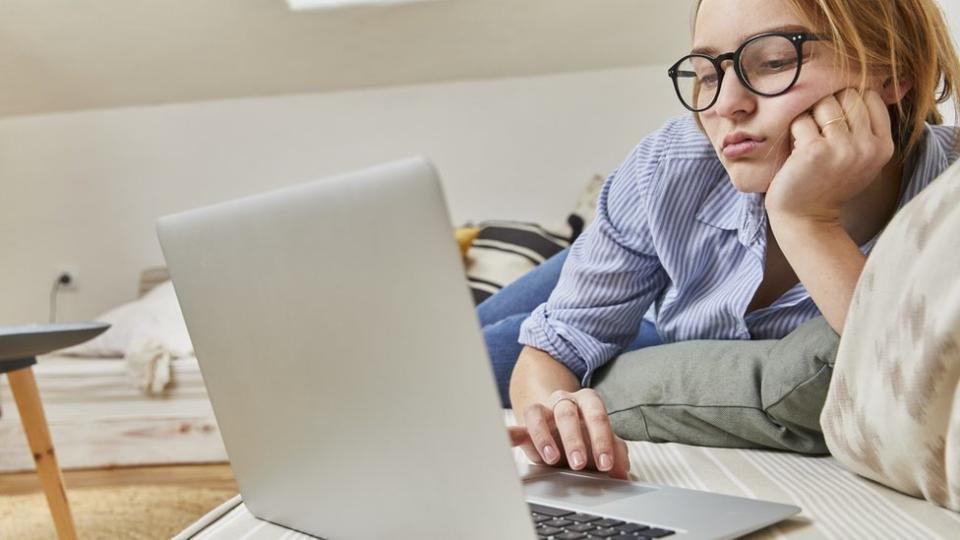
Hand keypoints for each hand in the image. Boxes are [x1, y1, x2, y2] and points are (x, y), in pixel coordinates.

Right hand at [507, 388, 629, 479]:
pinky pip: (515, 427)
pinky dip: (509, 434)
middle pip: (567, 412)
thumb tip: (623, 471)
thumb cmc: (586, 435)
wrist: (562, 427)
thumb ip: (616, 452)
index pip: (596, 413)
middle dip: (573, 439)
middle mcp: (564, 402)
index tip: (605, 463)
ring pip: (538, 413)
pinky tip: (506, 440)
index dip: (601, 438)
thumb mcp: (602, 442)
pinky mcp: (525, 426)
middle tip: (578, 462)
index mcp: (587, 402)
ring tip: (551, 459)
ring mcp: (543, 412)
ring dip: (544, 437)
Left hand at [764, 88, 895, 221]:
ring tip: (807, 142)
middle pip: (847, 95)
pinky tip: (795, 152)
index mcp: (883, 146)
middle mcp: (868, 146)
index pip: (869, 96)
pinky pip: (801, 120)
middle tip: (818, 134)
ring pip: (824, 104)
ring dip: (809, 118)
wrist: (806, 218)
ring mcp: (843, 148)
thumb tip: (863, 83)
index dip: (847, 102)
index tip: (834, 123)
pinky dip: (794, 131)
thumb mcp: (859, 157)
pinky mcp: (816, 151)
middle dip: (827, 108)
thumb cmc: (827, 184)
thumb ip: (865, 127)